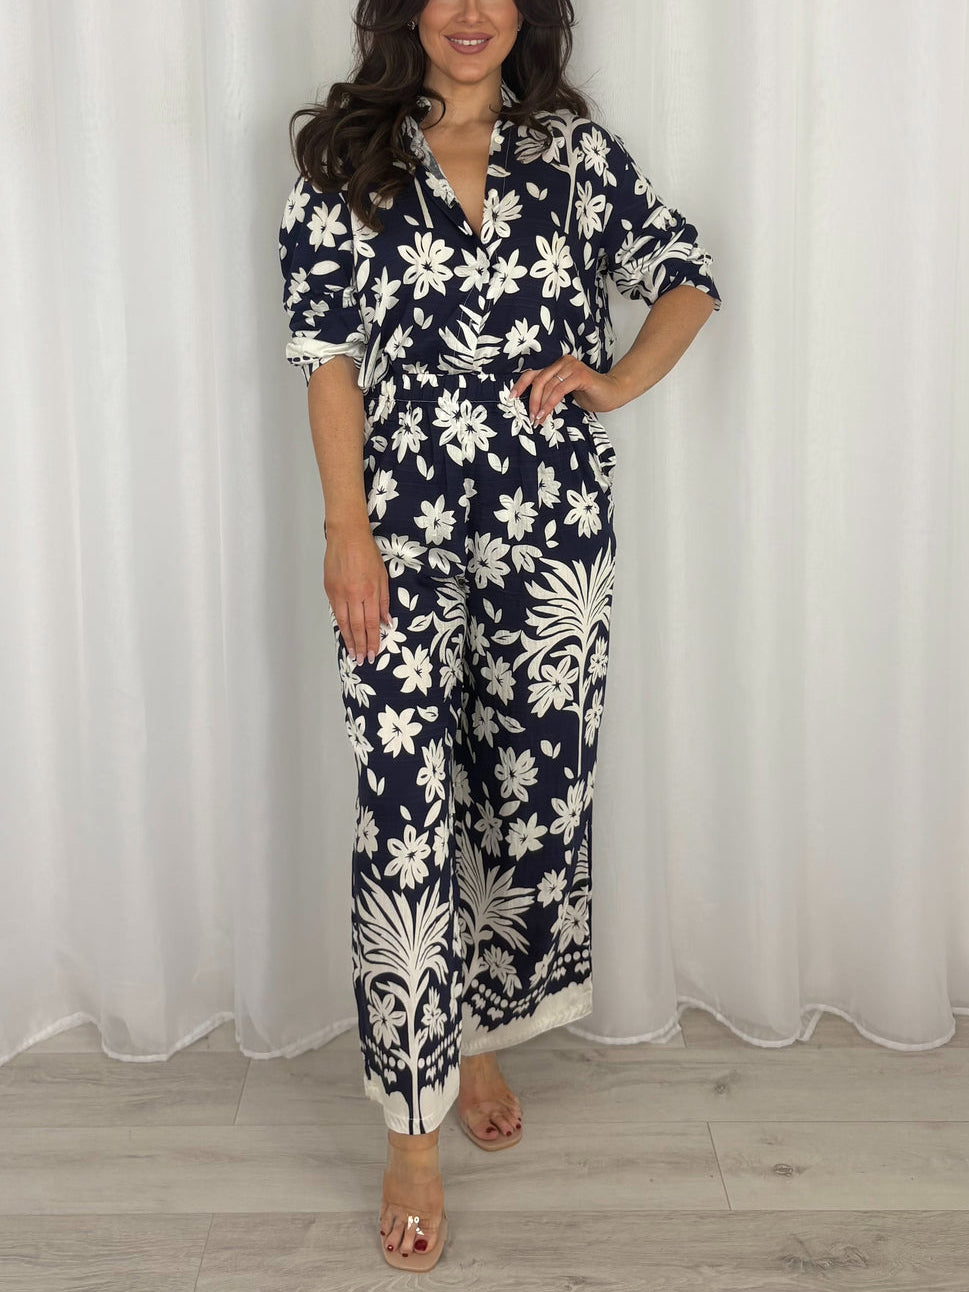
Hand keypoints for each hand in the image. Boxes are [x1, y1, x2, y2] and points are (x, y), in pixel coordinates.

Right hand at [323, 518, 392, 664]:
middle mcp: (352, 595)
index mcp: (369, 591)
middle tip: (362, 660)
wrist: (346, 536)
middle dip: (360, 645)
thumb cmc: (367, 553)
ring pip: (343, 622)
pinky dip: (340, 625)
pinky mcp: (329, 589)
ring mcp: (338, 593)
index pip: (372, 623)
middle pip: (357, 627)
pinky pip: (335, 612)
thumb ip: (384, 601)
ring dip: (349, 640)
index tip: (374, 653)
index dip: (373, 640)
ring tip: (352, 653)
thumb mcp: (383, 576)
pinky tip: (344, 634)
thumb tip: (387, 622)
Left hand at [510, 357, 629, 422]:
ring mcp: (571, 367)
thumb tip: (532, 406)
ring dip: (540, 405)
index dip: (521, 385)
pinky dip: (550, 404)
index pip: (534, 373)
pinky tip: (546, 414)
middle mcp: (563, 362)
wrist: (613, 394)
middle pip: (538, 380)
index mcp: (557, 365)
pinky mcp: (579, 375)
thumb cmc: (590, 394)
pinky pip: (558, 390)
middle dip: (532, 400)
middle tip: (530, 417)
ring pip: (547, 386)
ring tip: (537, 420)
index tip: (512, 398)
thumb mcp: (565, 393)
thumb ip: (551, 392)